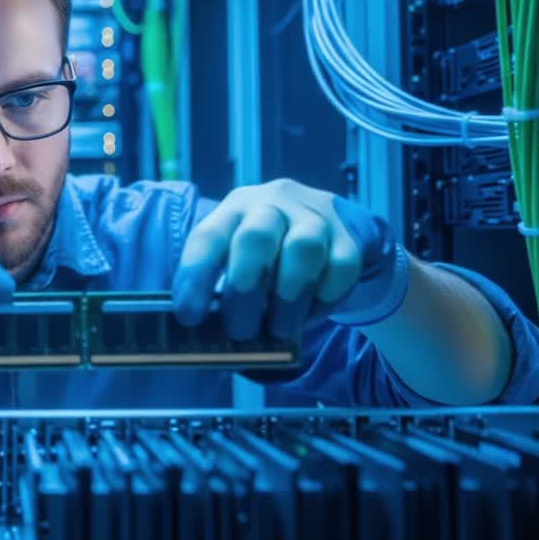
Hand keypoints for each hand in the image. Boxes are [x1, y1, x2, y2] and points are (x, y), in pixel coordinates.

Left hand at [170, 178, 408, 339]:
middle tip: (240, 332)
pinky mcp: (349, 236)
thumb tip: (205, 336)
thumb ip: (222, 289)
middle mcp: (272, 203)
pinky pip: (341, 267)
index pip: (208, 237)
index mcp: (234, 209)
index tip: (188, 317)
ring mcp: (314, 215)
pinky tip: (311, 314)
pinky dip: (325, 297)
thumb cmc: (270, 255)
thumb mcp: (240, 258)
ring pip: (303, 249)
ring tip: (279, 330)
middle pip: (255, 238)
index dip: (195, 277)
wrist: (330, 230)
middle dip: (244, 291)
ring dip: (288, 298)